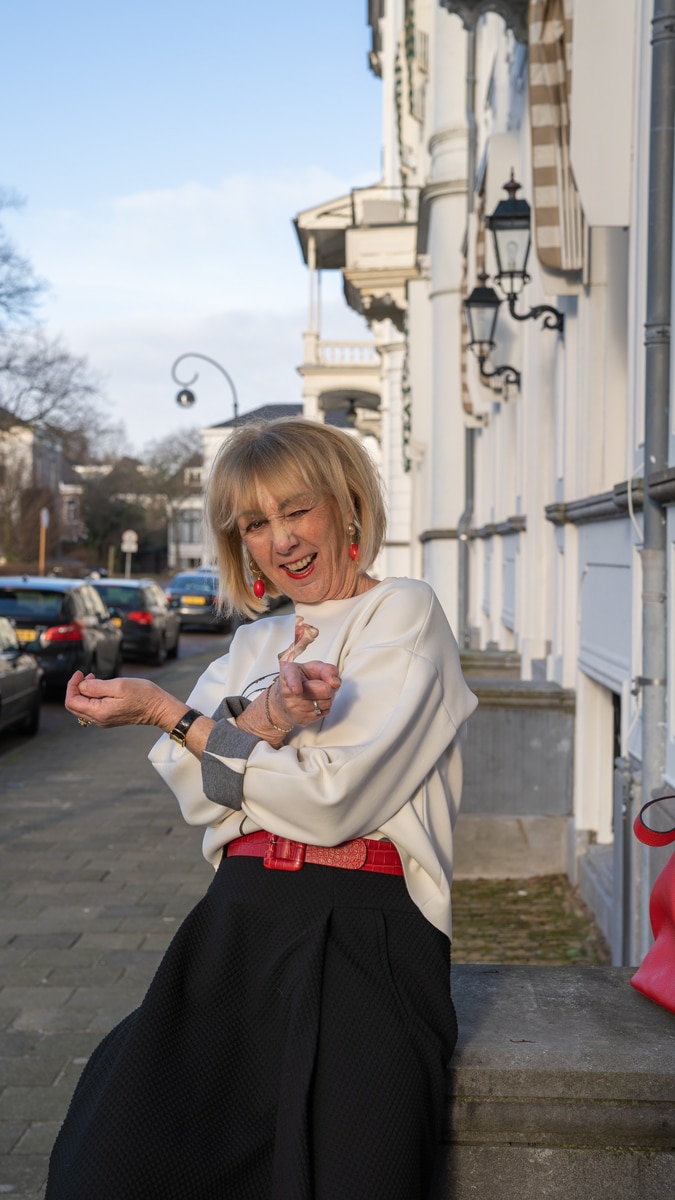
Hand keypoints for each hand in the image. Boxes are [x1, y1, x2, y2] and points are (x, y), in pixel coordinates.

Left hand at [65, 671, 180, 730]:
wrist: (158, 708)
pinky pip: (92, 708)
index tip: (80, 673)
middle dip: (76, 688)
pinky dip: (91, 696)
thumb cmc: (143, 695)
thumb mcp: (118, 685)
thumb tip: (80, 686)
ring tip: (94, 679)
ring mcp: (104, 720)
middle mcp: (99, 719)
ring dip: (84, 691)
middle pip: (74, 706)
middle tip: (86, 675)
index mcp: (99, 712)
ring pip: (82, 707)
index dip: (72, 685)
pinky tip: (101, 687)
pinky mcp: (109, 717)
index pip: (72, 702)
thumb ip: (95, 686)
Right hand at [271, 659, 340, 728]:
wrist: (282, 699)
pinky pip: (323, 713)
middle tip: (321, 684)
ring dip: (327, 698)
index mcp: (289, 672)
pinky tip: (314, 702)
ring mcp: (292, 707)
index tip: (297, 690)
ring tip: (316, 694)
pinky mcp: (299, 719)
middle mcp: (288, 691)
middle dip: (328, 687)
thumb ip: (327, 670)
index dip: (295, 684)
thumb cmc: (300, 680)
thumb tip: (335, 682)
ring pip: (326, 703)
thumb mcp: (313, 667)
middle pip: (324, 690)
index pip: (292, 678)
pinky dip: (323, 708)